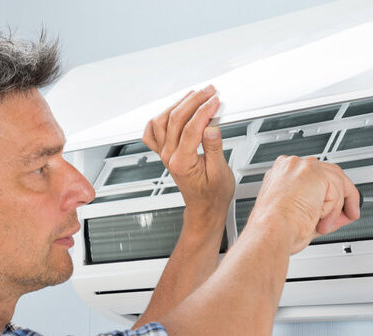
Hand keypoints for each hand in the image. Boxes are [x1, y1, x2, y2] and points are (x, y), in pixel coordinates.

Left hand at [142, 86, 234, 226]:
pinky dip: (158, 119)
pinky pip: (152, 133)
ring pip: (162, 121)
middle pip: (176, 120)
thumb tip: (211, 127)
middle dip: (193, 101)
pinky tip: (170, 111)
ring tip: (194, 95)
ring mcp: (165, 154)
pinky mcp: (165, 153)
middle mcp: (169, 157)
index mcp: (182, 163)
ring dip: (177, 104)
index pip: (192, 128)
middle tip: (209, 92)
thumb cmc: (212, 195)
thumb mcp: (220, 173)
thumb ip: (214, 148)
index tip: (215, 101)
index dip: (204, 111)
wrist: (204, 208)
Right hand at [253, 155, 359, 253]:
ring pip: (335, 182)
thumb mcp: (303, 218)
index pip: (313, 176)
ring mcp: (301, 167)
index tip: (334, 207)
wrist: (270, 231)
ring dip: (334, 208)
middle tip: (349, 214)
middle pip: (329, 173)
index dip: (327, 193)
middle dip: (342, 197)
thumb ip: (324, 211)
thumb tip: (343, 214)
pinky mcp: (313, 172)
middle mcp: (289, 167)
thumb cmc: (275, 229)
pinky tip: (321, 220)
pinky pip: (337, 190)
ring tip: (323, 225)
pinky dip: (333, 209)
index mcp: (280, 176)